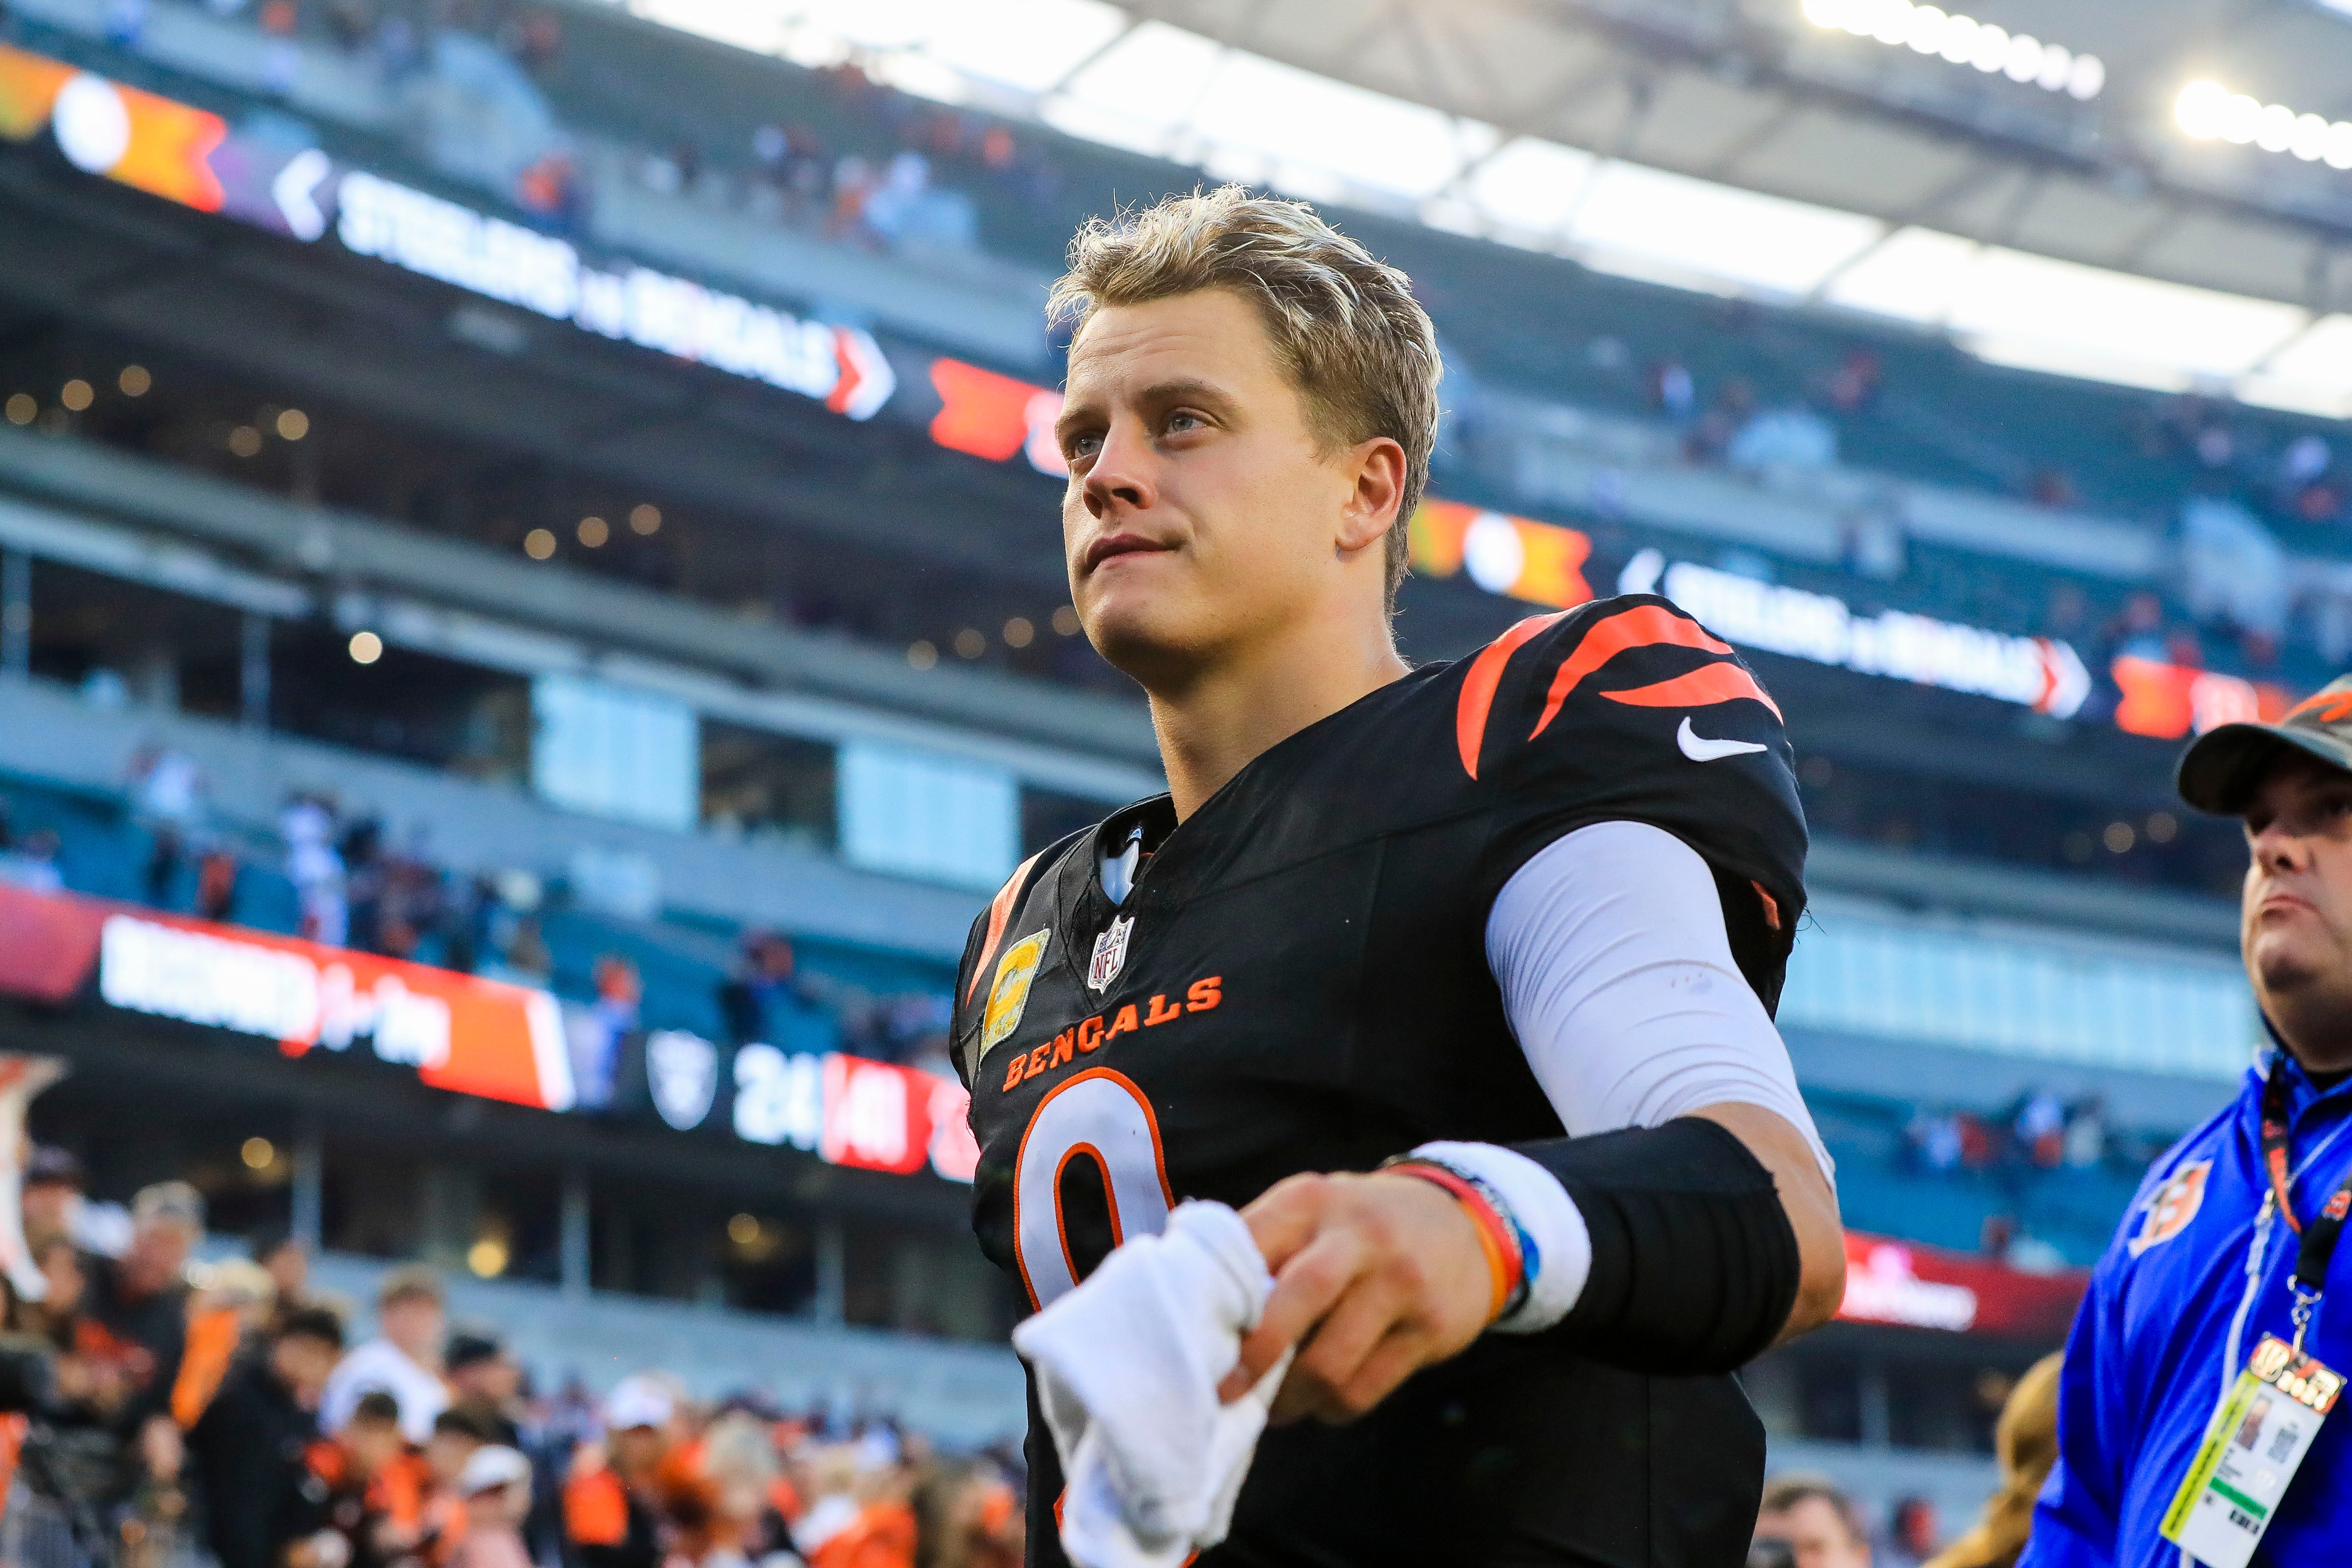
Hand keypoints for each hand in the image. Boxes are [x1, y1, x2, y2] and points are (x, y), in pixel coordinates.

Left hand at [1216, 1170, 1494, 1424]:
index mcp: (1311, 1201)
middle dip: (1253, 1356)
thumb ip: (1261, 1246)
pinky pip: (1365, 1389)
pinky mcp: (1430, 1327)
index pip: (1249, 1245)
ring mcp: (1400, 1281)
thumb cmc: (1359, 1226)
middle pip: (1297, 1299)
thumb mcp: (1312, 1210)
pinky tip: (1321, 1401)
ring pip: (1329, 1363)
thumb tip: (1192, 1309)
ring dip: (1291, 1399)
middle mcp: (1359, 1235)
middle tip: (1225, 1391)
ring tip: (1275, 1405)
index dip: (1215, 1299)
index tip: (1192, 1338)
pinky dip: (1331, 1408)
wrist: (1464, 1223)